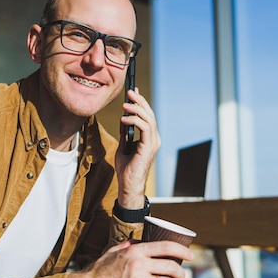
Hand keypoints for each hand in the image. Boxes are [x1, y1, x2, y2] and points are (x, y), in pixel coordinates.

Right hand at [62, 240, 192, 277]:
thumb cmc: (97, 273)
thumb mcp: (110, 253)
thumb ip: (125, 247)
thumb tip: (135, 243)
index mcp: (134, 251)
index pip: (165, 246)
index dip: (182, 250)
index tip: (190, 255)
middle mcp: (139, 265)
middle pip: (172, 267)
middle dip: (181, 274)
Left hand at [116, 88, 160, 208]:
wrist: (128, 185)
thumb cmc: (126, 169)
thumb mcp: (123, 146)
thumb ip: (125, 133)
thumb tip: (124, 119)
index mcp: (149, 138)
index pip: (147, 116)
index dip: (141, 103)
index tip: (133, 92)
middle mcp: (154, 139)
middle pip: (149, 114)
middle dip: (140, 101)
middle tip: (130, 92)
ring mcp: (153, 143)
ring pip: (148, 119)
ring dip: (136, 108)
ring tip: (125, 104)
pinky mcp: (149, 147)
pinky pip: (144, 128)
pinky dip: (134, 120)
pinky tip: (124, 119)